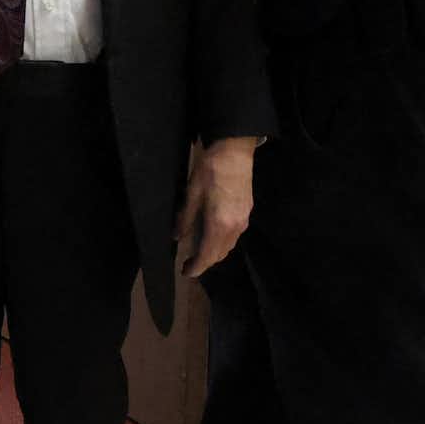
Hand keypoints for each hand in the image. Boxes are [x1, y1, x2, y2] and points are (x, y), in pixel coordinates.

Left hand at [175, 137, 256, 277]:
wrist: (235, 151)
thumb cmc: (211, 170)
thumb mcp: (192, 194)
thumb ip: (185, 219)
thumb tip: (177, 237)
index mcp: (219, 224)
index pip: (207, 255)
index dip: (196, 267)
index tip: (185, 272)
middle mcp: (235, 227)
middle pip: (219, 254)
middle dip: (204, 262)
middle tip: (189, 263)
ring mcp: (243, 220)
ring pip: (228, 246)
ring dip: (214, 253)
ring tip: (199, 252)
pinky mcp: (247, 213)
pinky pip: (234, 236)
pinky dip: (223, 242)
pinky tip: (212, 236)